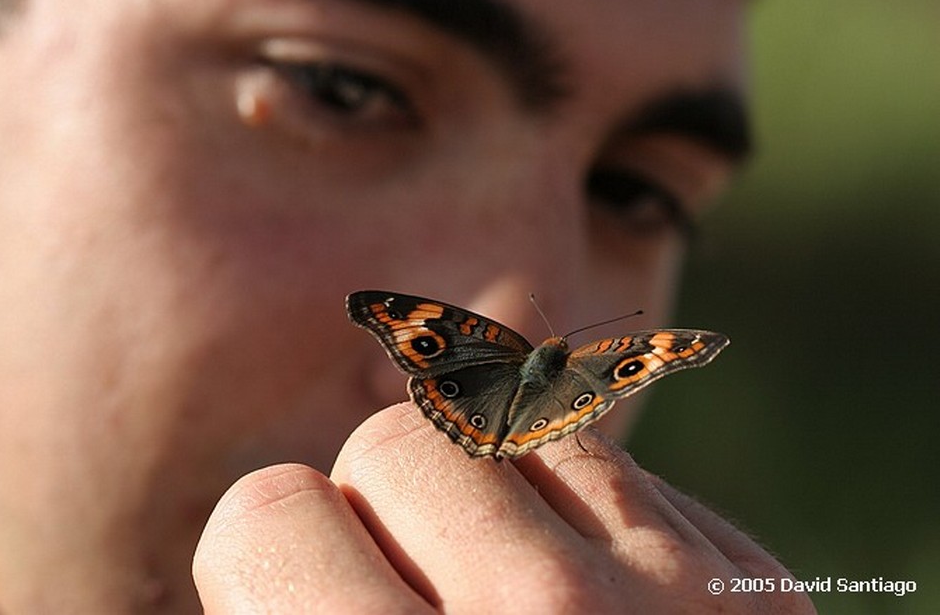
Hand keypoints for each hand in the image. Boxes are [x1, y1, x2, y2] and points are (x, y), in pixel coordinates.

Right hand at [193, 403, 813, 613]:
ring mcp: (672, 597)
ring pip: (505, 422)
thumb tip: (269, 526)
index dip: (280, 555)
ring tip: (501, 588)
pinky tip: (583, 590)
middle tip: (415, 592)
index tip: (314, 589)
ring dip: (481, 497)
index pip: (267, 512)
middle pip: (393, 442)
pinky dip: (571, 507)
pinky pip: (605, 461)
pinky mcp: (752, 585)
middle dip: (383, 510)